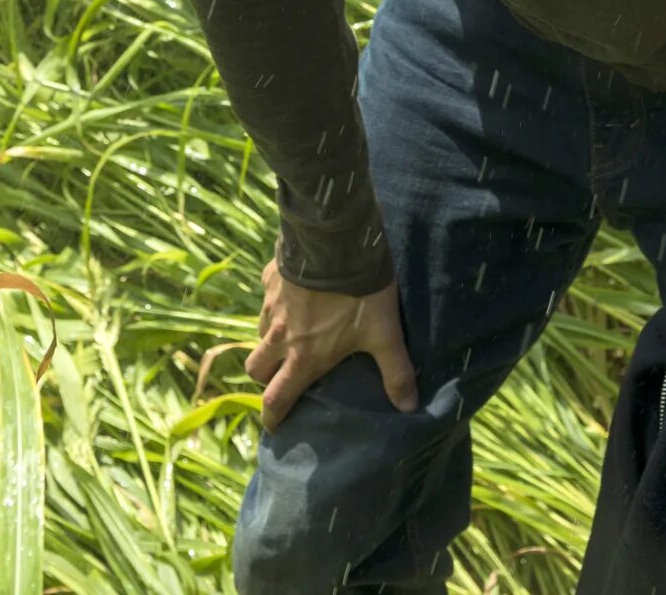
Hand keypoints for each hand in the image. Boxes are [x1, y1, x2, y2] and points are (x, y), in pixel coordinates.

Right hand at [248, 256, 418, 429]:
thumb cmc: (359, 293)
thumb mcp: (384, 334)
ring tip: (292, 335)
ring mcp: (271, 306)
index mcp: (304, 356)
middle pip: (256, 370)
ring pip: (259, 334)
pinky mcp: (270, 279)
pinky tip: (295, 295)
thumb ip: (396, 372)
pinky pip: (266, 299)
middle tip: (283, 377)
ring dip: (270, 342)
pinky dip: (276, 305)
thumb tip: (409, 407)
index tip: (274, 425)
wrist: (336, 240)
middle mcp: (280, 336)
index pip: (277, 398)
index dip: (272, 416)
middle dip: (266, 379)